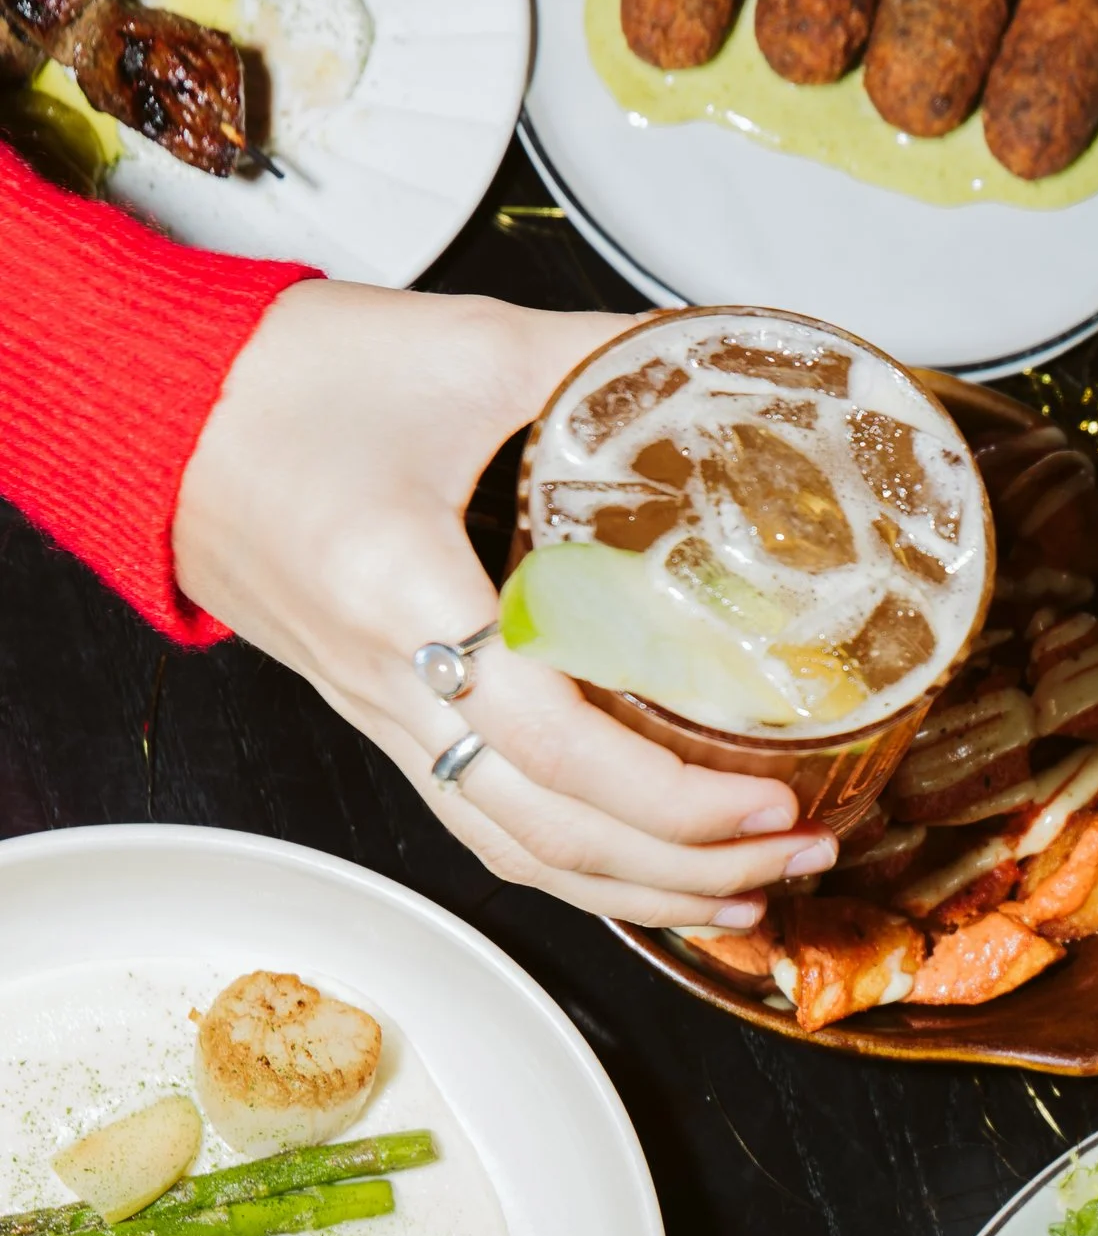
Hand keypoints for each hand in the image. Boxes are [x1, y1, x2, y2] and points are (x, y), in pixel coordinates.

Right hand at [173, 281, 836, 926]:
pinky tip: (652, 872)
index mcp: (403, 594)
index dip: (673, 794)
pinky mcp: (386, 723)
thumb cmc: (286, 381)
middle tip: (801, 847)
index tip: (768, 795)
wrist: (159, 409)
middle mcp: (388, 683)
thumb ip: (605, 357)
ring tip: (749, 887)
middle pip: (548, 831)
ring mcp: (382, 717)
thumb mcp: (465, 347)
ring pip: (517, 850)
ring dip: (639, 889)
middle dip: (687, 864)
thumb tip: (728, 356)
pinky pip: (489, 826)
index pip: (555, 743)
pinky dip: (580, 867)